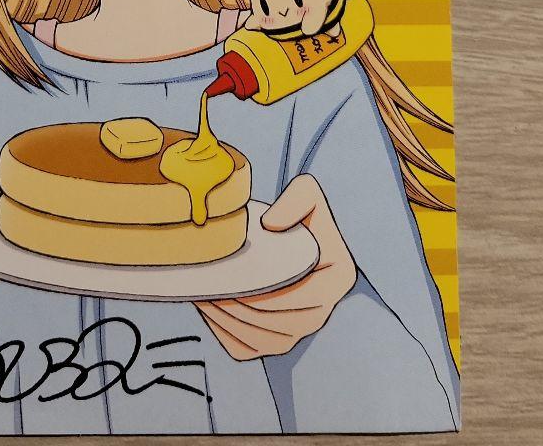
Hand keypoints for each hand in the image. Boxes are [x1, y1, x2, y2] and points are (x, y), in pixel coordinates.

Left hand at [195, 174, 354, 359]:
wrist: (291, 238)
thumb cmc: (300, 216)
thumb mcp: (308, 194)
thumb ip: (297, 198)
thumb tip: (271, 226)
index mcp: (338, 279)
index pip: (299, 296)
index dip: (264, 292)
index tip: (234, 276)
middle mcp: (321, 313)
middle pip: (275, 322)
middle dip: (238, 306)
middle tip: (210, 285)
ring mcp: (298, 332)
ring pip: (258, 340)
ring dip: (227, 320)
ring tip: (204, 294)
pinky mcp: (275, 343)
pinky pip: (246, 349)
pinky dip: (223, 334)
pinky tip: (208, 309)